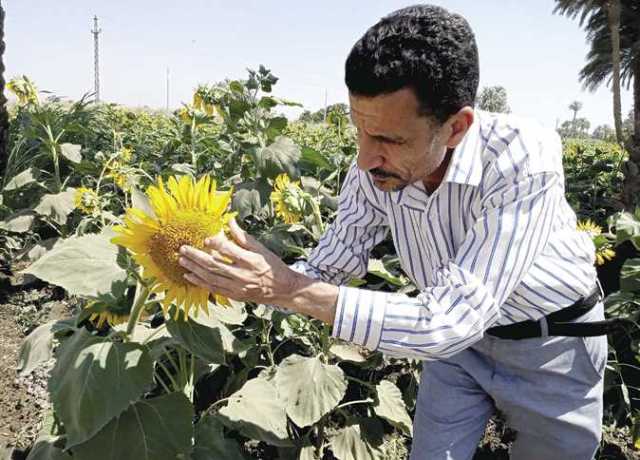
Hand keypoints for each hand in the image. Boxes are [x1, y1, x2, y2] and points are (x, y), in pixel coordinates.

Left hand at [178, 219, 299, 306]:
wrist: (283, 289)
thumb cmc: (272, 265)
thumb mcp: (261, 248)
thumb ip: (242, 236)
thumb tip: (229, 221)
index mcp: (251, 260)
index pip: (229, 250)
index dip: (215, 244)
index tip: (205, 239)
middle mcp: (243, 275)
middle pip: (214, 265)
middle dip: (196, 256)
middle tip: (183, 249)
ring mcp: (237, 287)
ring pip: (211, 278)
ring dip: (194, 269)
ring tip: (182, 260)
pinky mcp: (234, 296)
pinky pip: (213, 289)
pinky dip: (200, 282)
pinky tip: (189, 276)